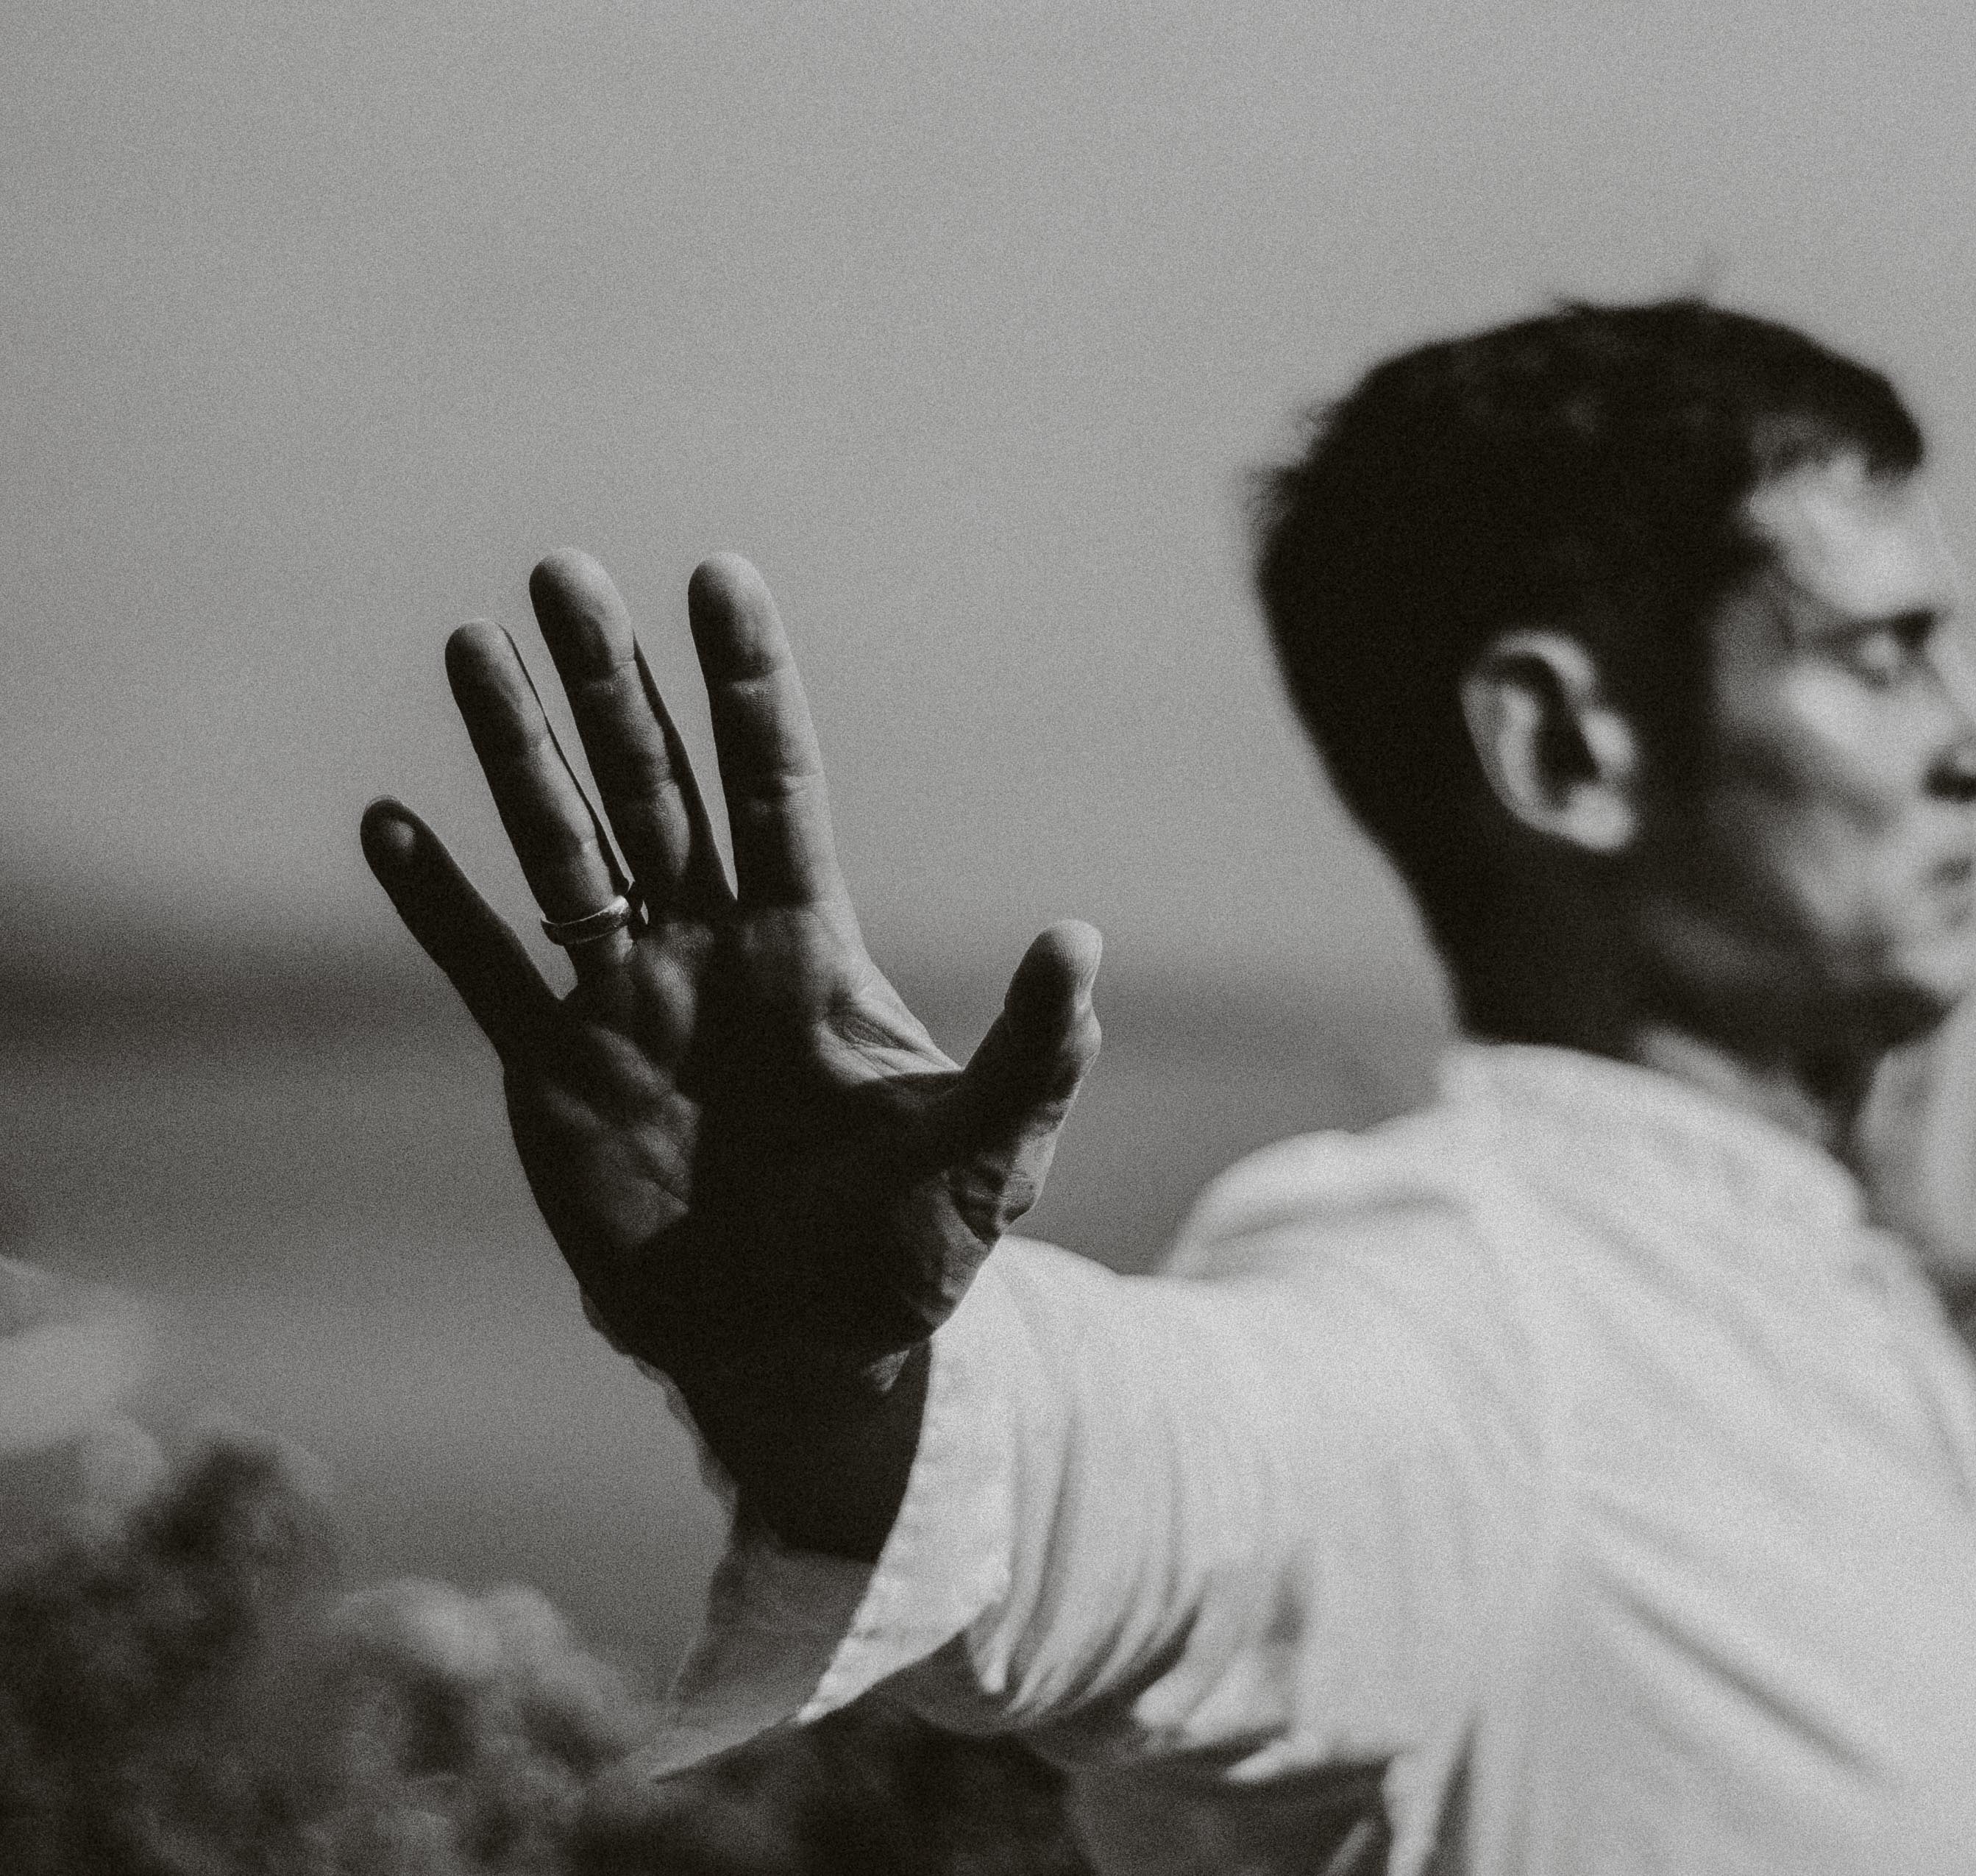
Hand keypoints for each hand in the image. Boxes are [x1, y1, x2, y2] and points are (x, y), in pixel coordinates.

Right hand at [361, 552, 1099, 1554]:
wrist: (801, 1349)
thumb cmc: (907, 1250)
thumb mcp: (987, 1157)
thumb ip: (1026, 1058)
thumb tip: (1074, 943)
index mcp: (809, 952)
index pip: (778, 789)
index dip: (748, 689)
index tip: (719, 579)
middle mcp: (710, 952)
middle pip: (654, 791)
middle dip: (609, 685)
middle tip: (563, 571)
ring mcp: (625, 1005)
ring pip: (562, 853)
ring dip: (517, 755)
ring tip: (470, 646)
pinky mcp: (555, 1075)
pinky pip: (485, 972)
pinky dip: (438, 903)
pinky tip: (390, 823)